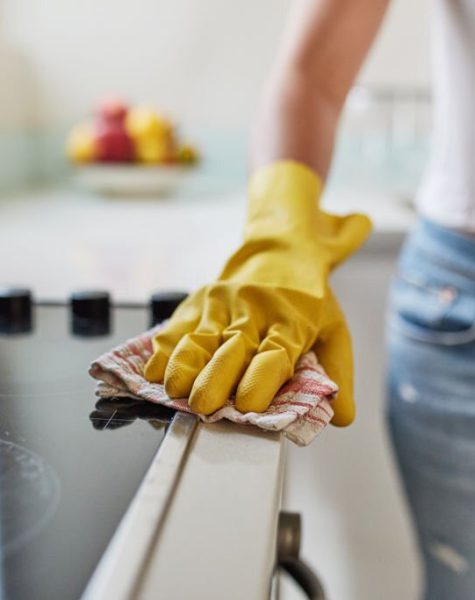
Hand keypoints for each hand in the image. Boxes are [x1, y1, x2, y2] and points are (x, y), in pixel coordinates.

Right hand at [144, 162, 370, 424]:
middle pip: (232, 348)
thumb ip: (336, 373)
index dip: (261, 379)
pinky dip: (163, 350)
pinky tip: (153, 371)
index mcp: (291, 322)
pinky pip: (178, 326)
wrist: (280, 251)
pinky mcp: (200, 300)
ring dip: (184, 365)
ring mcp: (223, 304)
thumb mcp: (334, 329)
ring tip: (174, 391)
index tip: (248, 404)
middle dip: (215, 379)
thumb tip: (341, 418)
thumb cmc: (307, 300)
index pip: (275, 354)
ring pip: (199, 337)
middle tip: (204, 406)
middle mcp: (255, 311)